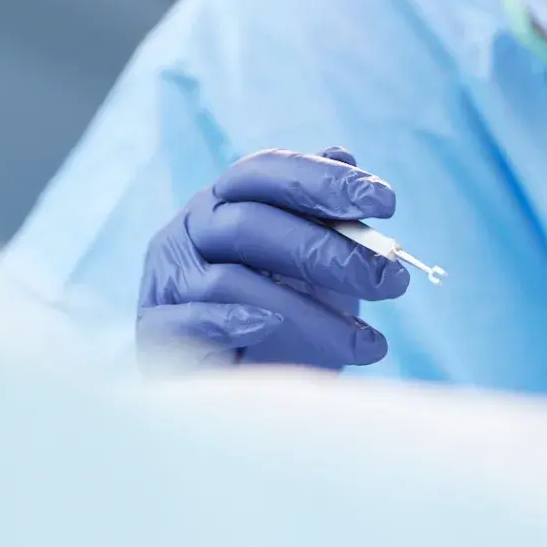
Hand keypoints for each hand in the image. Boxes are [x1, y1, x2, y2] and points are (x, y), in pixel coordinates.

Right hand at [136, 148, 408, 374]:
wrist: (239, 392)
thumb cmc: (282, 313)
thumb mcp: (313, 263)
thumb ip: (325, 212)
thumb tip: (343, 154)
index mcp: (229, 198)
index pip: (270, 171)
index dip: (326, 181)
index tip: (387, 204)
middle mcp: (192, 227)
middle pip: (254, 224)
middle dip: (331, 252)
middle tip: (392, 281)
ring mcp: (168, 277)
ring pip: (234, 278)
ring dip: (310, 310)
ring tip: (367, 343)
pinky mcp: (154, 329)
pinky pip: (189, 320)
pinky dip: (232, 321)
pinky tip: (271, 329)